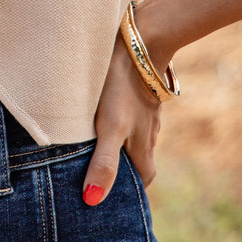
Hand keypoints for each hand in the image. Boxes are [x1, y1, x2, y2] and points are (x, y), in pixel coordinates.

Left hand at [82, 7, 173, 203]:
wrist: (141, 41)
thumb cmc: (123, 87)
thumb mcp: (111, 128)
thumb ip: (104, 163)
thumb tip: (93, 200)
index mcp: (144, 145)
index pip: (145, 177)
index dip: (134, 191)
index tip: (117, 199)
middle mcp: (149, 130)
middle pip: (140, 157)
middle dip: (125, 169)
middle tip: (102, 175)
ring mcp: (146, 109)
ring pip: (136, 134)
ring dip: (121, 144)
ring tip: (96, 147)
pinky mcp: (139, 89)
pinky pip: (131, 113)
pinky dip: (120, 120)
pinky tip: (104, 113)